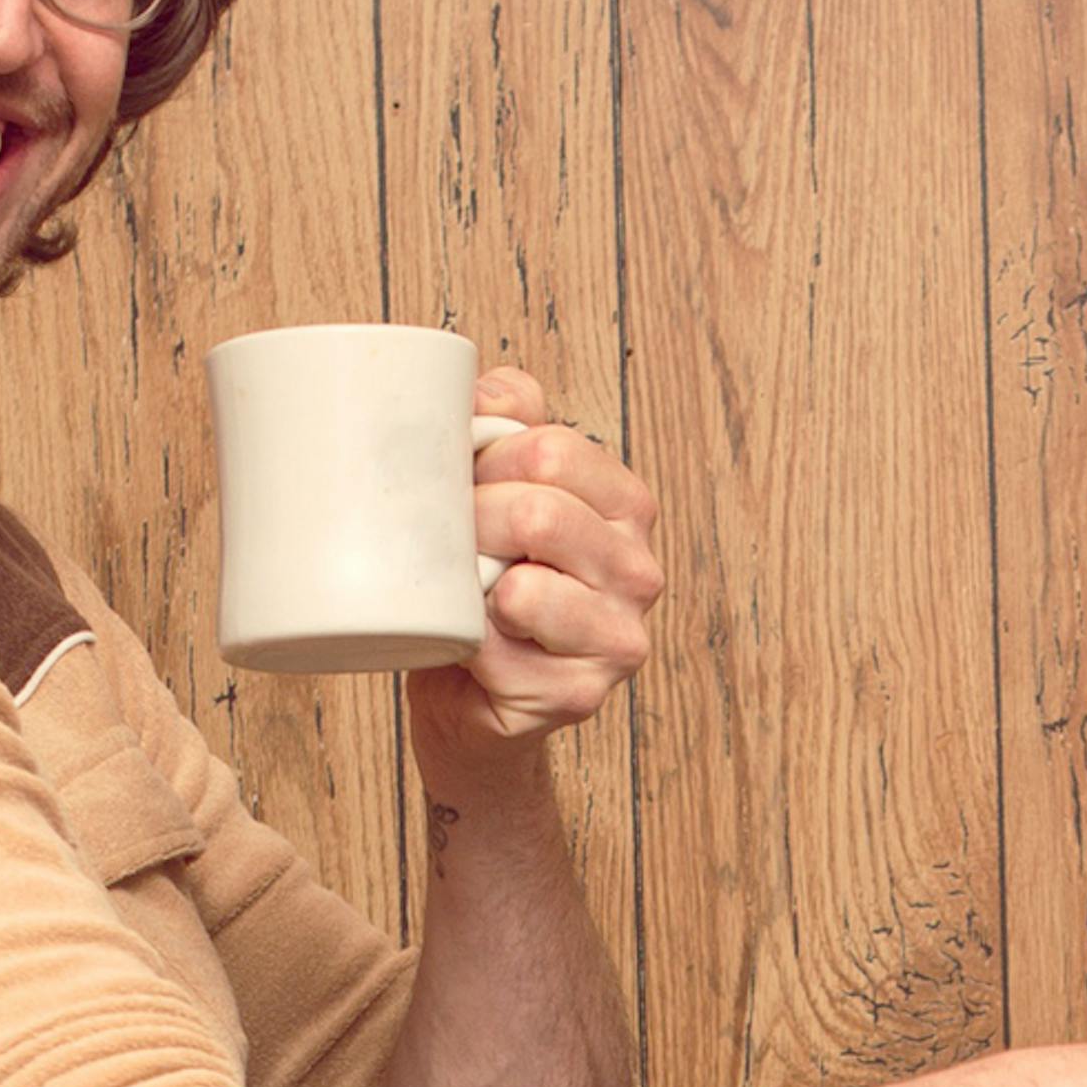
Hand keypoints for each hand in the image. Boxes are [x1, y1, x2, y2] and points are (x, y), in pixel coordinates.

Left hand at [406, 362, 663, 766]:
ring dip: (469, 587)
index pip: (554, 449)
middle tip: (447, 543)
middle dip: (469, 523)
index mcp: (625, 506)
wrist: (465, 692)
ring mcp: (618, 638)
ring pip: (525, 588)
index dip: (484, 460)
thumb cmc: (479, 584)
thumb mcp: (496, 487)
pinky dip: (463, 646)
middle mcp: (639, 570)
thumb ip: (505, 420)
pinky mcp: (580, 695)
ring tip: (462, 592)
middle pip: (539, 514)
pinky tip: (468, 647)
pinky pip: (498, 652)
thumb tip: (480, 390)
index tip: (461, 484)